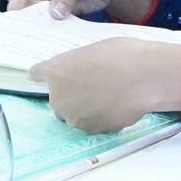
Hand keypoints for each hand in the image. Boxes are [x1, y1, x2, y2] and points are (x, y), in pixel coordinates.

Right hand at [3, 0, 151, 21]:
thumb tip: (54, 14)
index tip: (15, 8)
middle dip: (23, 5)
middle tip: (32, 19)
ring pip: (26, 5)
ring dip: (31, 16)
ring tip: (38, 28)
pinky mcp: (47, 2)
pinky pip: (38, 15)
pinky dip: (41, 22)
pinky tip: (46, 30)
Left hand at [32, 38, 180, 132]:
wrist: (143, 78)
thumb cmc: (121, 54)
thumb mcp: (94, 50)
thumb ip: (80, 64)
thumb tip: (83, 73)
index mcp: (55, 71)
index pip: (37, 73)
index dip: (44, 74)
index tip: (46, 75)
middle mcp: (57, 98)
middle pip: (57, 100)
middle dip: (70, 95)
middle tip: (93, 85)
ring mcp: (74, 117)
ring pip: (74, 115)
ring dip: (84, 110)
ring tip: (108, 98)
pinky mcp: (92, 130)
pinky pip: (92, 124)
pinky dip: (100, 118)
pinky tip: (117, 107)